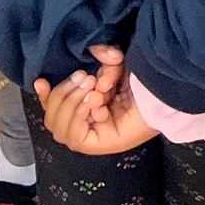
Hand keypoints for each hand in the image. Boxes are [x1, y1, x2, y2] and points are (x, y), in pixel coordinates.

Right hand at [34, 47, 157, 155]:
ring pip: (60, 129)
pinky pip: (74, 138)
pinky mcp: (99, 146)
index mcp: (86, 109)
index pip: (55, 110)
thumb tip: (92, 57)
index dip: (45, 97)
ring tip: (92, 87)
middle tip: (85, 77)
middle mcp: (87, 126)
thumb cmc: (141, 80)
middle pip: (52, 120)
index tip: (42, 80)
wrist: (163, 93)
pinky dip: (79, 116)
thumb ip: (101, 58)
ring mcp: (92, 138)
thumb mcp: (114, 64)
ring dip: (71, 103)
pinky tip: (95, 101)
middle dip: (62, 94)